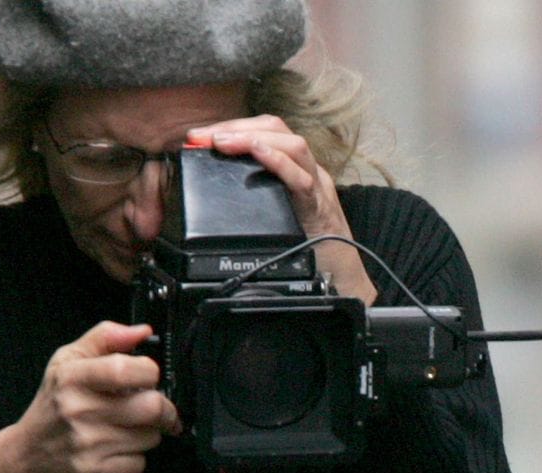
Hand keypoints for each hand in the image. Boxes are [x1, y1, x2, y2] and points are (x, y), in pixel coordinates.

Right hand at [0, 321, 180, 472]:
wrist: (25, 460)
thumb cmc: (52, 407)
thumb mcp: (67, 362)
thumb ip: (105, 338)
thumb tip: (142, 331)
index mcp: (72, 378)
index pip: (126, 369)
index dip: (149, 372)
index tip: (148, 378)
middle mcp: (79, 410)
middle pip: (152, 406)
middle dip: (162, 408)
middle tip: (154, 408)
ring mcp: (88, 444)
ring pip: (151, 436)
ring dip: (147, 433)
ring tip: (125, 429)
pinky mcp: (96, 472)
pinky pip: (140, 463)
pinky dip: (134, 458)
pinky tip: (115, 450)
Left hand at [187, 116, 378, 304]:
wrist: (341, 278)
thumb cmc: (307, 247)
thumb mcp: (275, 212)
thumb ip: (252, 194)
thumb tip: (210, 182)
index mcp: (296, 169)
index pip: (265, 130)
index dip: (232, 126)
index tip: (200, 135)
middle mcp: (308, 171)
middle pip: (277, 129)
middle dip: (236, 128)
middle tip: (204, 137)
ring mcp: (317, 187)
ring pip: (293, 145)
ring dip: (253, 139)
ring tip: (223, 143)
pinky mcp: (320, 209)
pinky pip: (303, 180)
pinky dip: (280, 163)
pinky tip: (259, 154)